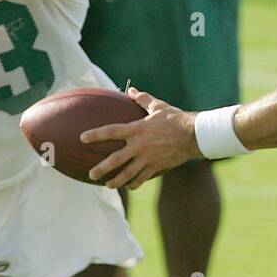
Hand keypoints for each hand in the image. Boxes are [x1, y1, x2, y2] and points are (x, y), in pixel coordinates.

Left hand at [80, 88, 197, 189]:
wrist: (194, 135)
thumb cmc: (176, 118)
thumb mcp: (158, 106)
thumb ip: (143, 99)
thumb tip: (131, 91)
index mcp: (137, 129)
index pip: (111, 132)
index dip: (95, 135)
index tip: (82, 138)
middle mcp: (139, 146)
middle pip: (115, 160)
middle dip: (102, 169)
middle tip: (92, 175)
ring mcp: (148, 158)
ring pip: (128, 173)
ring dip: (116, 181)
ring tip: (108, 185)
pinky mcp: (156, 167)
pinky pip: (142, 177)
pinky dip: (134, 182)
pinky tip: (129, 186)